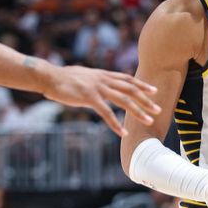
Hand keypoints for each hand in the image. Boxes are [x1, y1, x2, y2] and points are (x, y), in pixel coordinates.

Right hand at [42, 65, 159, 135]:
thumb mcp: (84, 76)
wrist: (49, 77)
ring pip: (124, 100)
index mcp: (103, 74)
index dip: (141, 85)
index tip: (154, 91)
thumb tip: (101, 86)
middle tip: (159, 109)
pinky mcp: (89, 98)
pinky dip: (116, 124)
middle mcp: (103, 79)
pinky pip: (106, 112)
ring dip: (138, 111)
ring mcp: (97, 88)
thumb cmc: (64, 78)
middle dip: (146, 100)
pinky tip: (123, 132)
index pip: (127, 79)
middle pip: (130, 89)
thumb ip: (95, 81)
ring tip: (149, 121)